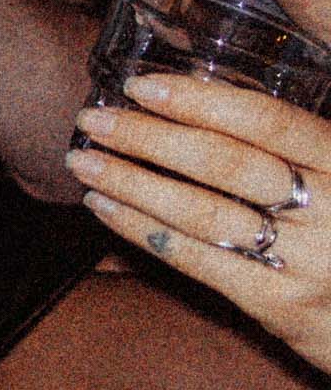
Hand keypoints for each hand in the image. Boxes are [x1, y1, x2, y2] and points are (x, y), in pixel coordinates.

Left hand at [64, 75, 330, 382]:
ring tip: (83, 160)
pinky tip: (103, 206)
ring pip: (202, 213)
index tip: (140, 86)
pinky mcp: (279, 303)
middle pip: (224, 164)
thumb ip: (293, 141)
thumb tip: (199, 91)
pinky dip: (141, 229)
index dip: (200, 100)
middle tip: (93, 118)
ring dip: (131, 183)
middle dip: (149, 138)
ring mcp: (306, 261)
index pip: (267, 121)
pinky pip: (196, 259)